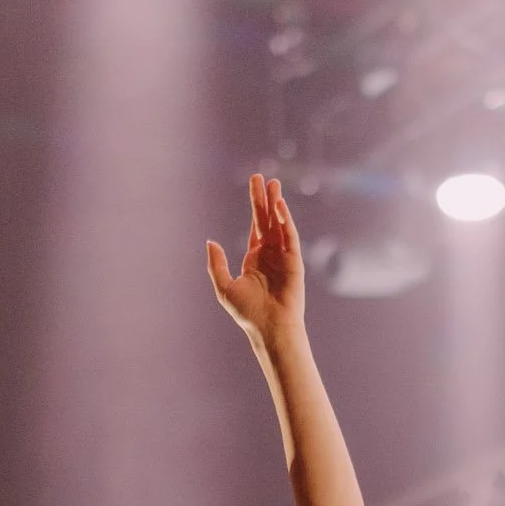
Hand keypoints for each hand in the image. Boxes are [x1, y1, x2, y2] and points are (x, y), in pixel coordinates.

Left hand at [207, 174, 303, 345]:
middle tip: (260, 177)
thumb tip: (210, 241)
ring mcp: (283, 256)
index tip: (254, 187)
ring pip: (279, 224)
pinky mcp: (294, 262)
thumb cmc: (247, 313)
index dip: (254, 207)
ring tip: (272, 184)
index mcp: (255, 258)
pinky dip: (285, 220)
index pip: (255, 226)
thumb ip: (217, 264)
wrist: (269, 328)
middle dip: (263, 199)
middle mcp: (270, 254)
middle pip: (266, 220)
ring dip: (276, 204)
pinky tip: (279, 206)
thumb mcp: (224, 287)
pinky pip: (290, 236)